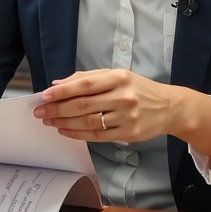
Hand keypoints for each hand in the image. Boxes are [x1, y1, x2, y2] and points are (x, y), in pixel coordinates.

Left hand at [34, 68, 177, 142]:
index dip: (62, 91)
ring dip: (64, 123)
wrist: (171, 108)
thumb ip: (87, 78)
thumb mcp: (116, 75)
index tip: (44, 96)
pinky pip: (98, 135)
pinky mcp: (129, 133)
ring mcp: (127, 116)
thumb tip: (57, 84)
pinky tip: (65, 131)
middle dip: (57, 109)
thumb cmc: (139, 88)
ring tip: (49, 122)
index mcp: (118, 77)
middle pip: (83, 105)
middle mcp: (123, 96)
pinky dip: (78, 134)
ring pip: (88, 122)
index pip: (84, 85)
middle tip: (40, 111)